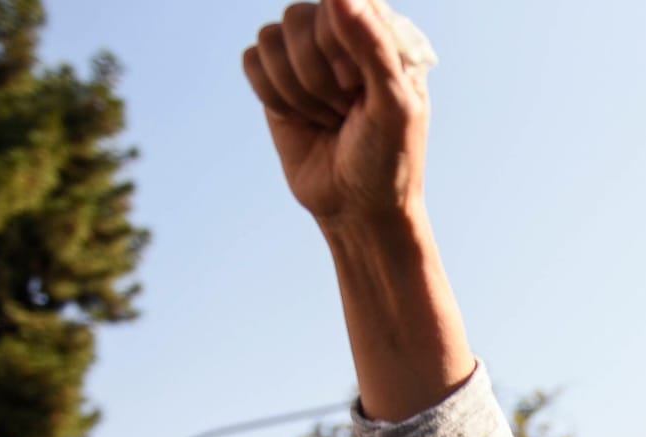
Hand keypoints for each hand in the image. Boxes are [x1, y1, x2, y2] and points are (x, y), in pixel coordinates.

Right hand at [243, 0, 429, 224]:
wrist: (357, 207)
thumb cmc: (388, 156)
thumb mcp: (394, 103)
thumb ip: (372, 44)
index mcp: (380, 34)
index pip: (342, 1)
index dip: (339, 41)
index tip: (357, 83)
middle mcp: (340, 37)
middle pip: (298, 17)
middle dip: (318, 75)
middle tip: (345, 109)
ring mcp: (304, 57)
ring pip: (271, 37)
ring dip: (297, 90)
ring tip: (328, 118)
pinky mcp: (275, 81)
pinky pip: (251, 61)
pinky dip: (273, 96)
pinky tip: (301, 119)